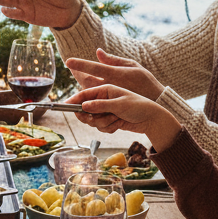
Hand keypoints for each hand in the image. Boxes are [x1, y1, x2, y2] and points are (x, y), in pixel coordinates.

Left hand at [65, 50, 164, 99]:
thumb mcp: (133, 66)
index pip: (95, 68)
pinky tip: (87, 96)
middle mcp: (112, 86)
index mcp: (116, 74)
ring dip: (81, 89)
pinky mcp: (111, 107)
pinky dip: (90, 99)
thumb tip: (98, 52)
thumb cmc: (145, 82)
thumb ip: (114, 60)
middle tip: (72, 70)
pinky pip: (96, 104)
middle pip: (88, 81)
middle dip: (78, 76)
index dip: (81, 65)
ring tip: (78, 81)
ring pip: (90, 93)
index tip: (68, 61)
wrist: (156, 103)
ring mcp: (110, 98)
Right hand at [65, 84, 181, 148]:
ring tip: (116, 120)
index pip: (84, 94)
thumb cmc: (138, 106)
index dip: (74, 100)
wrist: (151, 119)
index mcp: (105, 90)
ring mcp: (106, 110)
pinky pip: (101, 127)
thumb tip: (83, 105)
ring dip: (103, 123)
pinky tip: (119, 124)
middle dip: (90, 117)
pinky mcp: (109, 120)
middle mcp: (103, 99)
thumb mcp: (119, 104)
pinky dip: (109, 128)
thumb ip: (100, 105)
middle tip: (95, 120)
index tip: (66, 106)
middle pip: (85, 110)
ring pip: (93, 121)